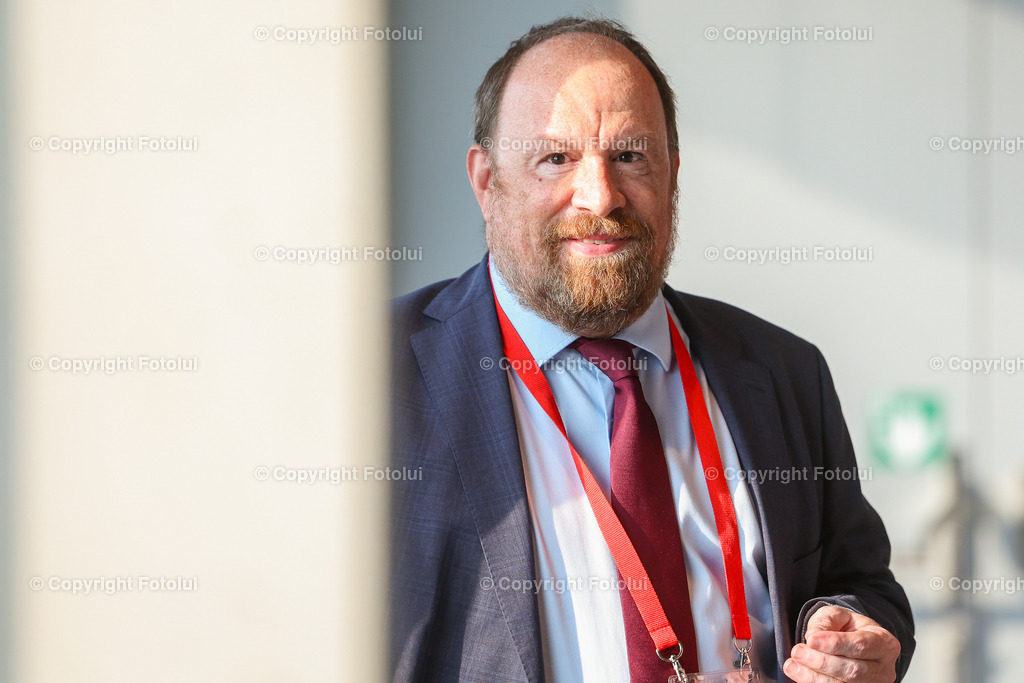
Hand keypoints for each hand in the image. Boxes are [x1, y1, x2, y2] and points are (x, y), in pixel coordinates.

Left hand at [783, 605, 900, 681]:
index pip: (861, 645)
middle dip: (822, 662)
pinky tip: (799, 674)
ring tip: (792, 665)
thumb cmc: (847, 629)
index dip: (834, 644)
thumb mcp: (837, 616)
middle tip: (797, 652)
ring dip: (814, 677)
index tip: (810, 640)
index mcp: (884, 643)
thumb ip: (826, 622)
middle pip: (853, 670)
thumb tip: (813, 638)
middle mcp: (884, 669)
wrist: (852, 643)